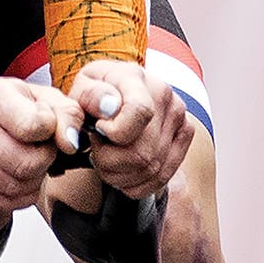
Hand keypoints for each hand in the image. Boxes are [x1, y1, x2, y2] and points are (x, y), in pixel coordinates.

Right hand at [0, 77, 86, 209]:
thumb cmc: (7, 106)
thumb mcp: (43, 97)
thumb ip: (66, 114)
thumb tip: (70, 142)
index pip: (34, 126)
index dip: (51, 132)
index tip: (47, 128)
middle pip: (26, 165)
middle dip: (44, 161)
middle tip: (41, 150)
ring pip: (15, 187)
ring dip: (32, 181)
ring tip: (29, 162)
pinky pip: (1, 202)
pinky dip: (18, 197)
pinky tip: (18, 179)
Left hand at [68, 60, 193, 198]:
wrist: (115, 92)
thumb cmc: (93, 96)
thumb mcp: (78, 91)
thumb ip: (85, 98)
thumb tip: (108, 108)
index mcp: (134, 78)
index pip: (139, 112)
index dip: (114, 133)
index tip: (98, 131)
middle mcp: (163, 94)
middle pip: (141, 152)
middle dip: (109, 163)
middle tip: (96, 154)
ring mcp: (178, 114)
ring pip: (151, 168)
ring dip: (121, 176)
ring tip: (107, 163)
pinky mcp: (186, 132)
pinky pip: (164, 175)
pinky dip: (139, 184)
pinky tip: (124, 174)